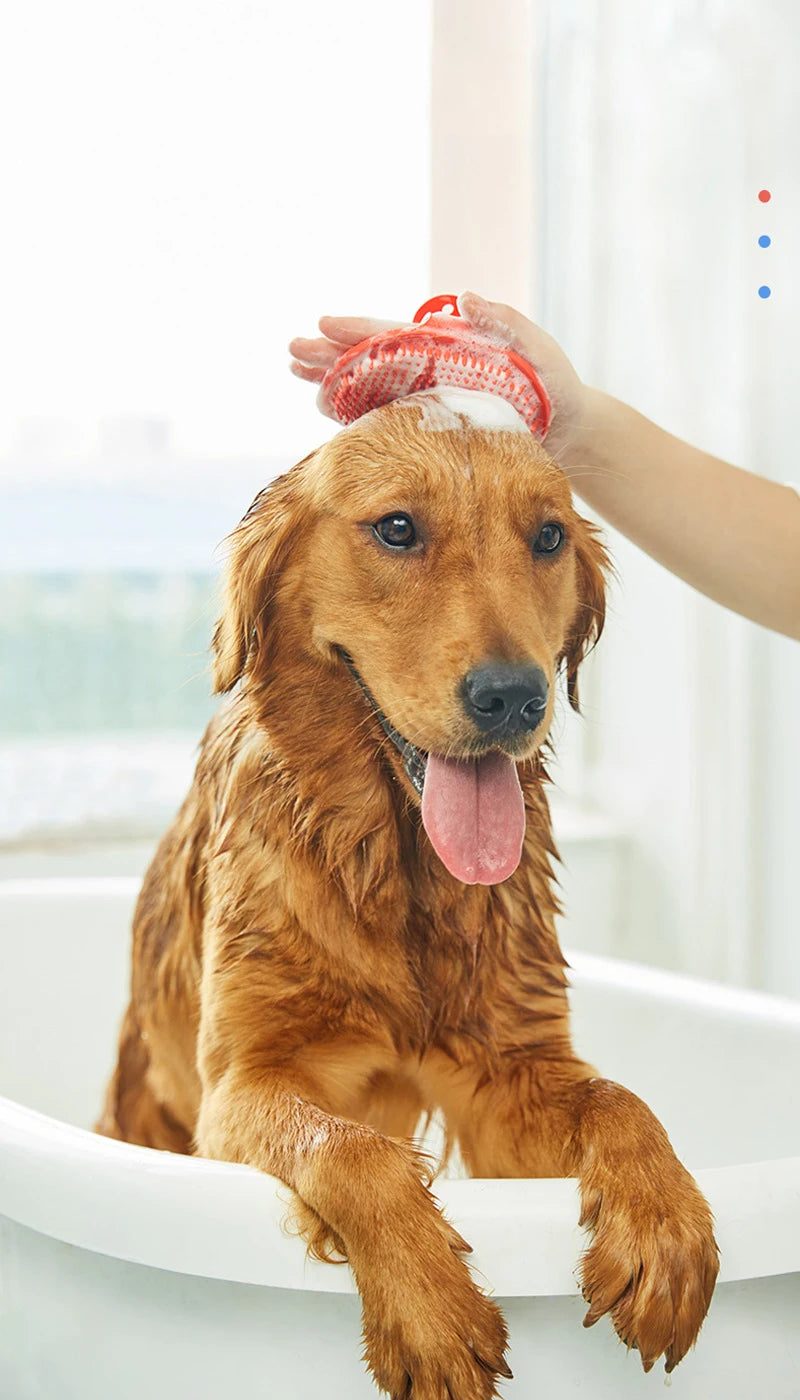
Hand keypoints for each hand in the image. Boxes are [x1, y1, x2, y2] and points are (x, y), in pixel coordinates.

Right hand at [288, 291, 592, 463]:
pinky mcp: (430, 428)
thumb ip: (506, 323)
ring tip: (299, 378)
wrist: (569, 431)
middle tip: (292, 352)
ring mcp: (426, 398)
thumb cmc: (555, 385)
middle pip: (371, 360)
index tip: (325, 324)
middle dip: (330, 353)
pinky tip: (329, 412)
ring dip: (333, 382)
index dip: (359, 331)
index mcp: (447, 347)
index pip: (395, 336)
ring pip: (369, 388)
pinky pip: (385, 419)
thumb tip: (463, 297)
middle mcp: (430, 371)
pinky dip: (356, 416)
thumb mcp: (537, 350)